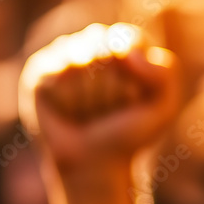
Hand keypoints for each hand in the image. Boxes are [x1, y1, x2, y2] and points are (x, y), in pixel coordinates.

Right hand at [19, 23, 179, 168]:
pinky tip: (68, 111)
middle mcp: (96, 40)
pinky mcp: (40, 71)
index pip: (129, 40)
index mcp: (130, 42)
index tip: (136, 98)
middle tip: (109, 109)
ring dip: (89, 98)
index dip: (133, 75)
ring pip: (77, 64)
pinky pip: (54, 78)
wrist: (95, 163)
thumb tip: (124, 52)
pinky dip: (66, 102)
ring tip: (89, 111)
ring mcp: (65, 53)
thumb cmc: (131, 131)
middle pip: (103, 52)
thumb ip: (163, 73)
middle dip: (111, 89)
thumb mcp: (164, 106)